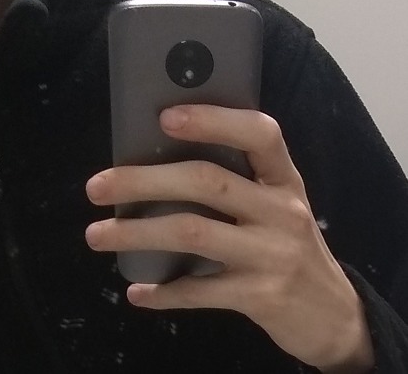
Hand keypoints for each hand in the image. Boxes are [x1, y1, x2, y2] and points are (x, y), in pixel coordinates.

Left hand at [85, 105, 373, 371]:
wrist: (332, 311)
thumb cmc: (289, 243)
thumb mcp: (274, 203)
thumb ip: (235, 182)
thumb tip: (159, 161)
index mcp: (284, 178)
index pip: (257, 133)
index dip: (212, 120)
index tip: (164, 116)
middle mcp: (282, 209)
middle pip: (207, 181)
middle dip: (144, 180)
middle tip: (97, 186)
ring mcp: (273, 254)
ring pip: (193, 232)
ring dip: (137, 233)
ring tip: (97, 235)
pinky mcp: (261, 296)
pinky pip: (199, 291)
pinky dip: (162, 291)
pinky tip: (138, 290)